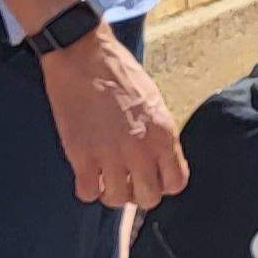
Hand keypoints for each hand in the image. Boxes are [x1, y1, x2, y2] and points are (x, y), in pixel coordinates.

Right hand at [39, 33, 186, 210]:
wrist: (84, 57)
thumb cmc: (120, 74)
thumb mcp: (155, 103)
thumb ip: (159, 136)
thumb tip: (157, 162)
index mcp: (164, 134)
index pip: (176, 183)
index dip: (163, 184)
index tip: (151, 176)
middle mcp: (141, 150)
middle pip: (148, 198)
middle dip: (138, 192)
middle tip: (126, 178)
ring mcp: (110, 155)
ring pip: (117, 200)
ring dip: (111, 192)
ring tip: (105, 175)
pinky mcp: (81, 155)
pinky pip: (88, 193)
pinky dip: (87, 188)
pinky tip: (87, 173)